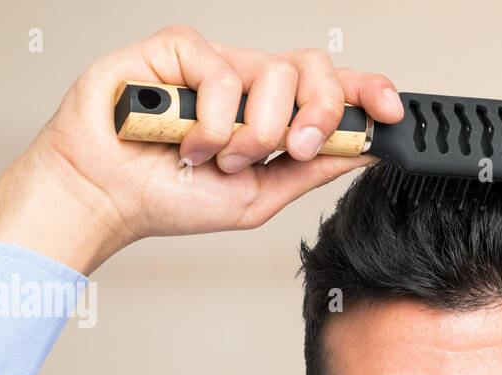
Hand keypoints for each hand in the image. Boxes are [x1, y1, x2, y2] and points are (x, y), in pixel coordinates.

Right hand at [0, 24, 404, 273]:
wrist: (109, 199)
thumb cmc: (171, 198)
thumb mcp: (261, 195)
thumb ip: (312, 170)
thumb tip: (365, 149)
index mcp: (272, 114)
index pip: (330, 89)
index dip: (366, 92)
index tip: (392, 111)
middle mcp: (247, 83)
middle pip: (313, 69)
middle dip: (316, 114)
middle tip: (294, 148)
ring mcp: (214, 62)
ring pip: (272, 74)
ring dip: (252, 132)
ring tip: (216, 158)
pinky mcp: (176, 49)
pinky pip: (221, 70)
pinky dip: (211, 120)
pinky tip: (185, 139)